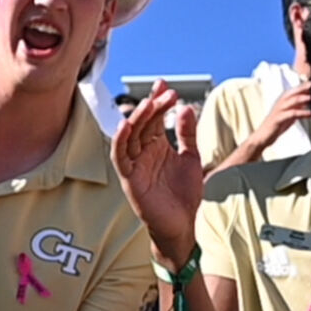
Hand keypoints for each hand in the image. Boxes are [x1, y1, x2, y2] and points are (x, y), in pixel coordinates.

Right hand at [113, 81, 203, 264]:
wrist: (182, 225)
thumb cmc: (184, 195)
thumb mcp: (191, 158)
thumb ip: (188, 134)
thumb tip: (186, 107)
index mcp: (157, 146)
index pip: (154, 118)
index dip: (158, 101)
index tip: (164, 84)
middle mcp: (143, 153)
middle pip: (144, 123)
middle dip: (154, 106)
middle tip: (167, 92)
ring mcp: (134, 165)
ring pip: (131, 136)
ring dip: (138, 118)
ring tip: (150, 103)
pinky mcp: (129, 179)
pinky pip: (120, 157)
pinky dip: (120, 141)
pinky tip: (125, 125)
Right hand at [251, 83, 310, 148]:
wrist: (263, 136)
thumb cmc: (276, 125)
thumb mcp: (289, 114)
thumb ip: (297, 107)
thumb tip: (308, 101)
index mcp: (282, 101)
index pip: (294, 91)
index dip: (303, 86)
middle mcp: (280, 103)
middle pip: (293, 92)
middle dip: (303, 88)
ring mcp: (279, 110)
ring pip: (292, 101)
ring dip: (302, 98)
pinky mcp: (278, 118)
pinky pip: (292, 114)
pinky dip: (302, 113)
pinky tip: (310, 114)